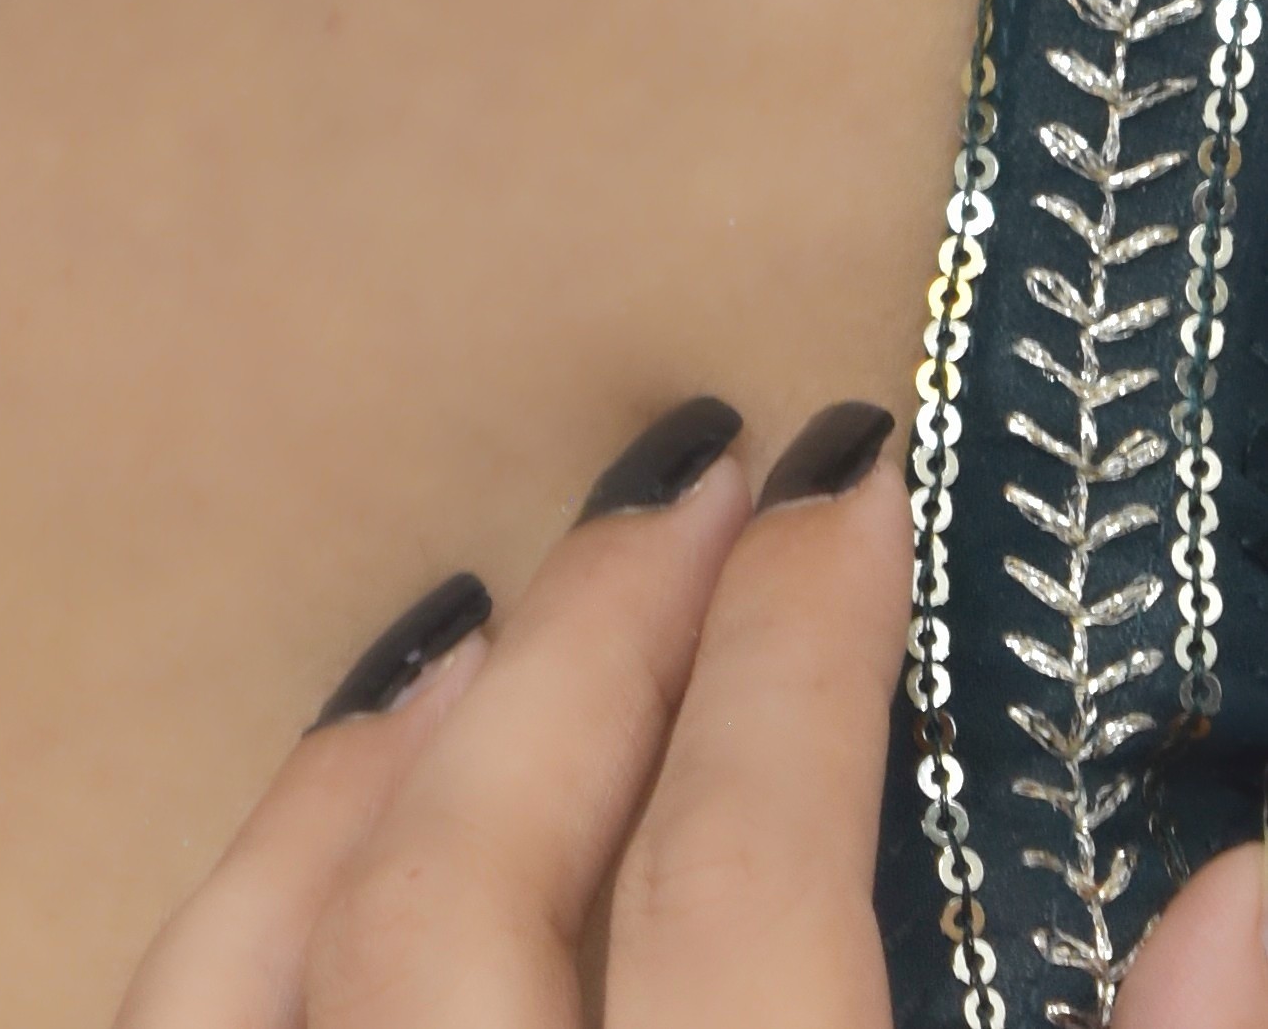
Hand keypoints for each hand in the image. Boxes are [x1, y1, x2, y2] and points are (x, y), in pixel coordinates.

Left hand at [116, 397, 1267, 1027]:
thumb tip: (1250, 880)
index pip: (738, 881)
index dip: (805, 666)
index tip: (858, 476)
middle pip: (485, 873)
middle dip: (605, 643)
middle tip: (709, 469)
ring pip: (285, 951)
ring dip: (396, 755)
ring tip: (504, 601)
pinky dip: (252, 892)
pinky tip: (326, 810)